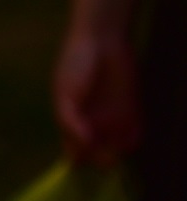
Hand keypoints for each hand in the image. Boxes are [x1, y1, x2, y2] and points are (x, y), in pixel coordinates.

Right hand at [54, 28, 139, 163]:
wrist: (101, 41)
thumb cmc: (75, 64)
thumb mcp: (65, 94)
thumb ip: (70, 122)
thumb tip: (84, 146)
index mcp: (71, 120)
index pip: (73, 151)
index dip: (77, 158)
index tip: (83, 155)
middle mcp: (91, 123)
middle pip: (96, 155)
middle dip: (100, 159)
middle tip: (104, 152)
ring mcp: (112, 118)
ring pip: (116, 149)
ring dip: (117, 152)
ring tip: (116, 142)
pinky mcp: (132, 112)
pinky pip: (135, 136)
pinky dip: (133, 140)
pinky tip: (128, 134)